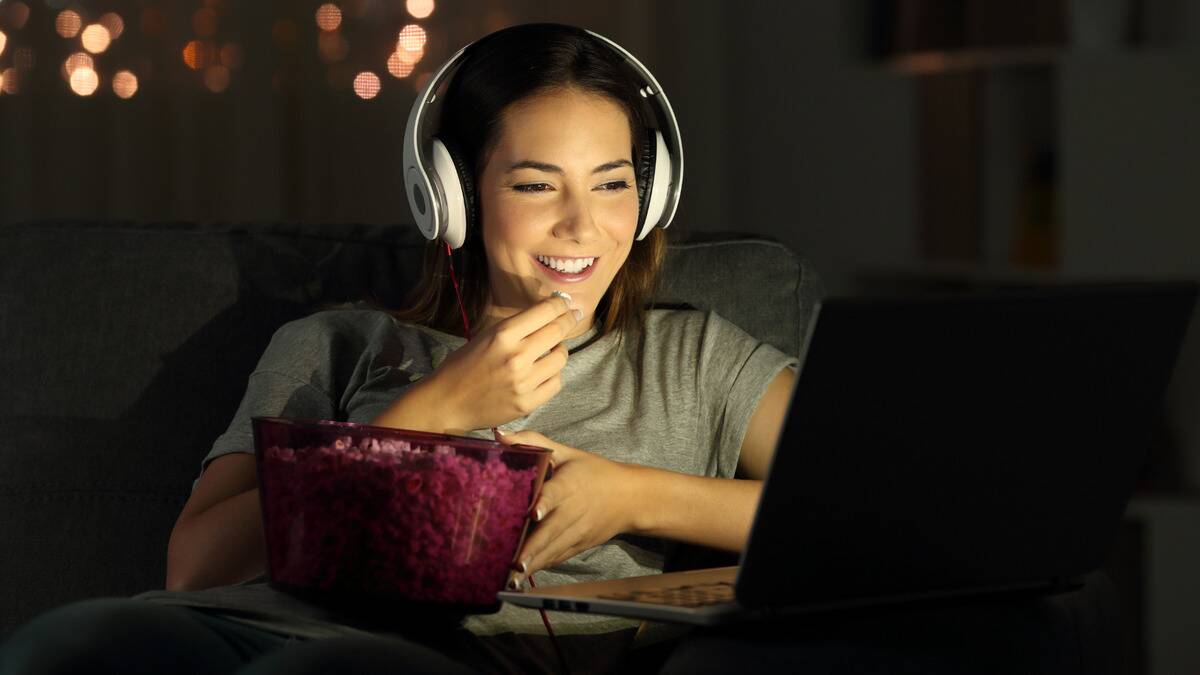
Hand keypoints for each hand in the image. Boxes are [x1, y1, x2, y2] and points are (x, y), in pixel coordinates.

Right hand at [421, 294, 582, 430]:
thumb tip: (547, 314)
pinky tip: (544, 372)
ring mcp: (524, 382)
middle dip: (569, 320)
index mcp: (503, 335)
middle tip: (573, 316)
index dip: (560, 304)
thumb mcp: (486, 336)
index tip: (566, 303)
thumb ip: (516, 327)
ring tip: (551, 350)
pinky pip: (555, 383)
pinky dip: (553, 375)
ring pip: (561, 358)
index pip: (545, 312)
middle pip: (558, 331)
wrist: (448, 402)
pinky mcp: (527, 403)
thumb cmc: (463, 365)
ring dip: (559, 350)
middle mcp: (516, 357)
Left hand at [494, 429, 641, 583]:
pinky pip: (560, 556)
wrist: (630, 497)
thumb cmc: (594, 472)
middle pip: (552, 530)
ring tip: (512, 577)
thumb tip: (499, 436)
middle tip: (513, 562)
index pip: (557, 493)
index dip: (546, 503)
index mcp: (570, 484)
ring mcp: (579, 530)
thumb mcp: (567, 452)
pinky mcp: (581, 544)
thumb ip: (533, 441)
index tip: (534, 512)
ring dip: (534, 562)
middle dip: (533, 547)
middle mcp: (574, 510)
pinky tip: (525, 575)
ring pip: (555, 548)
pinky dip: (544, 565)